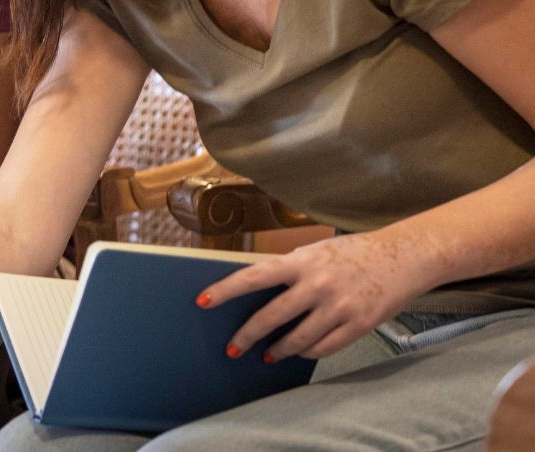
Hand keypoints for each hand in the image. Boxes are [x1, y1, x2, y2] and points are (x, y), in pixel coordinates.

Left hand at [198, 231, 432, 361]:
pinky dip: (307, 352)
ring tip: (267, 354)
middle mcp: (318, 284)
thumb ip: (288, 270)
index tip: (202, 301)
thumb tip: (256, 291)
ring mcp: (340, 306)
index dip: (225, 290)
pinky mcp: (359, 324)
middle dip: (248, 335)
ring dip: (278, 350)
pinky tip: (299, 351)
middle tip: (232, 348)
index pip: (254, 276)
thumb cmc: (352, 253)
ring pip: (298, 338)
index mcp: (301, 262)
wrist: (404, 256)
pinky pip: (325, 347)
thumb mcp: (315, 251)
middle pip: (272, 316)